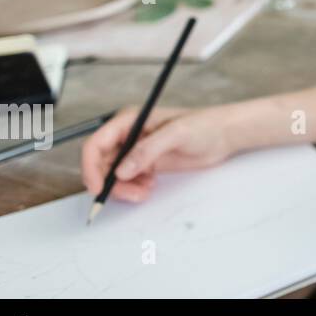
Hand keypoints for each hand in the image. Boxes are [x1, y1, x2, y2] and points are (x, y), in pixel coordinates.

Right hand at [80, 105, 236, 202]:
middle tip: (132, 194)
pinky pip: (127, 181)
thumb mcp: (176, 134)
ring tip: (145, 191)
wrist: (224, 135)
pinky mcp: (146, 163)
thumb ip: (148, 150)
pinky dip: (133, 188)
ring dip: (123, 188)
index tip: (99, 188)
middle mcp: (128, 135)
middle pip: (101, 164)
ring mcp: (136, 150)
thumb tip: (121, 170)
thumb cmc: (204, 125)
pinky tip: (150, 186)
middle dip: (110, 183)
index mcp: (129, 121)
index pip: (96, 144)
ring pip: (113, 176)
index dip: (91, 167)